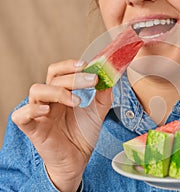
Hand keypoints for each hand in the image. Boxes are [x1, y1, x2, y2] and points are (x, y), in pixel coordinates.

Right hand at [12, 59, 112, 190]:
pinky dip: (32, 110)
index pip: (60, 72)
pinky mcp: (33, 129)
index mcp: (62, 94)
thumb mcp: (97, 114)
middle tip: (92, 80)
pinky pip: (21, 115)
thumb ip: (103, 97)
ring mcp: (39, 114)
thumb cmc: (82, 136)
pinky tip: (47, 110)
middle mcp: (49, 101)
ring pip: (37, 90)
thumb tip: (110, 80)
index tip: (88, 65)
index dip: (70, 66)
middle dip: (73, 77)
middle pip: (52, 78)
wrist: (77, 161)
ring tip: (77, 101)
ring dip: (58, 91)